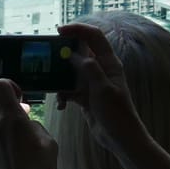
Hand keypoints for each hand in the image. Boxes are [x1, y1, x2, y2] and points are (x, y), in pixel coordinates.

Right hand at [57, 23, 146, 154]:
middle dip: (63, 53)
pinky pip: (68, 88)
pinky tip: (62, 105)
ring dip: (61, 77)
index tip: (59, 31)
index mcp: (109, 63)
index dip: (78, 29)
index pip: (94, 37)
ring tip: (53, 83)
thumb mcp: (103, 89)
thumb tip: (73, 54)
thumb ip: (89, 69)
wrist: (120, 138)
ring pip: (71, 70)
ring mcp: (92, 82)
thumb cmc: (117, 113)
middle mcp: (100, 69)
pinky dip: (63, 94)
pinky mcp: (84, 95)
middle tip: (48, 56)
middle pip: (79, 51)